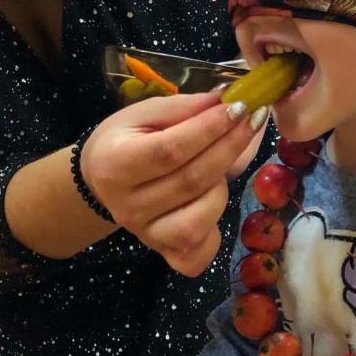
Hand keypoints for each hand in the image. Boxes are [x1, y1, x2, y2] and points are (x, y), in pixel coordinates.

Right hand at [80, 92, 262, 275]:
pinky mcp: (166, 254)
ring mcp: (147, 236)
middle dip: (231, 146)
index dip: (210, 128)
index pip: (171, 149)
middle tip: (253, 120)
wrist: (102, 180)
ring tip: (220, 163)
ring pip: (202, 215)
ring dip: (223, 184)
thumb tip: (228, 101)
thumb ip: (185, 108)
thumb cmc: (126, 139)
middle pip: (193, 180)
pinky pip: (202, 250)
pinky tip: (212, 201)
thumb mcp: (145, 113)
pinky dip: (218, 228)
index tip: (241, 106)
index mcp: (115, 165)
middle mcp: (127, 207)